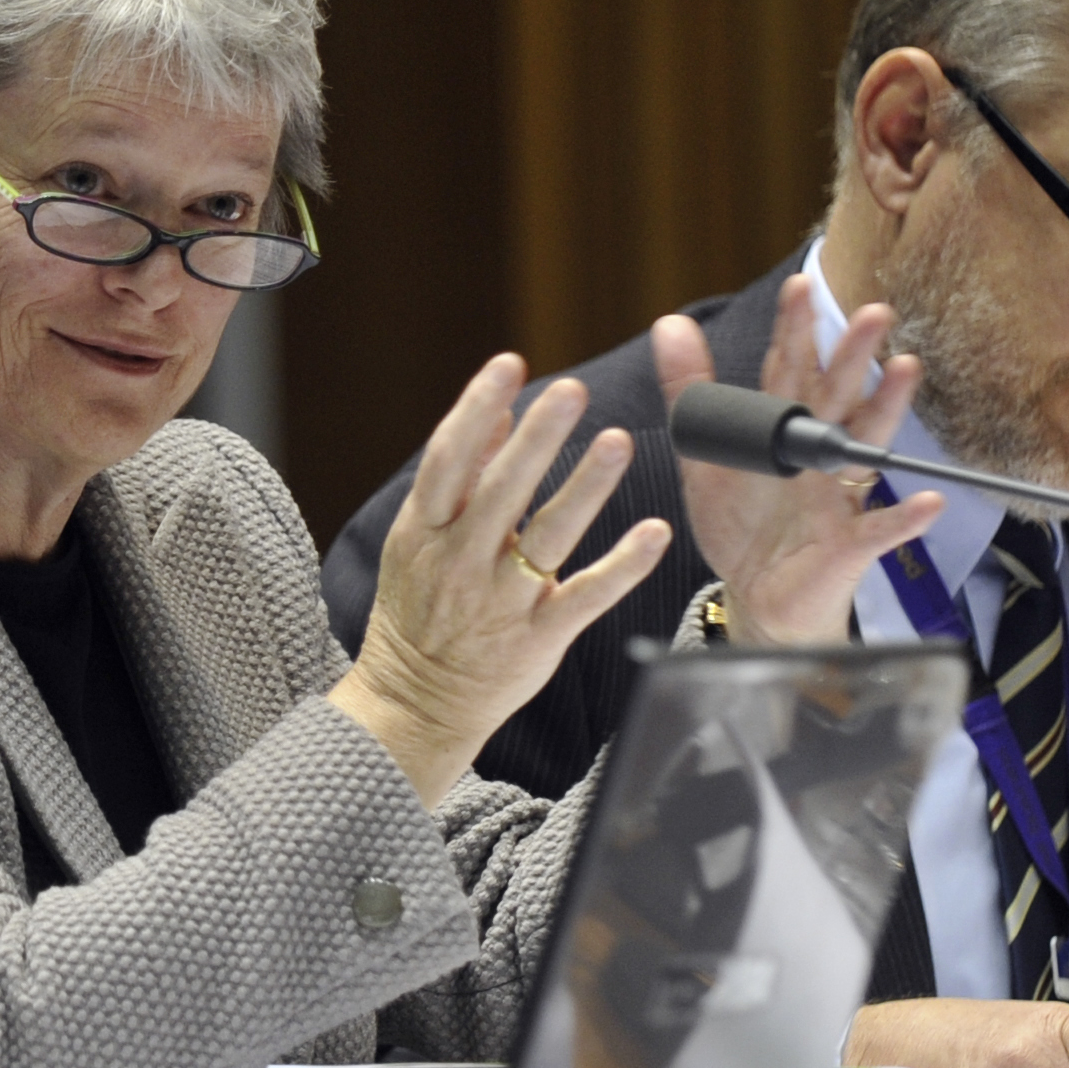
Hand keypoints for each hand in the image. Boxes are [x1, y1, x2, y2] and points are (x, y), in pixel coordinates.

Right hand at [333, 355, 673, 800]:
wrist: (414, 703)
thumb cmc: (419, 609)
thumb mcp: (419, 538)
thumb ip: (461, 475)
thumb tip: (493, 410)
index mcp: (424, 531)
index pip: (449, 459)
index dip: (476, 407)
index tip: (509, 364)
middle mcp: (461, 562)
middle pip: (503, 491)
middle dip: (538, 438)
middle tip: (572, 391)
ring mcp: (501, 602)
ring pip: (548, 537)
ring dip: (585, 487)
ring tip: (618, 441)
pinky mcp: (539, 638)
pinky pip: (587, 596)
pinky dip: (623, 565)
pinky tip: (654, 532)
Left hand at [662, 275, 946, 643]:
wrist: (758, 599)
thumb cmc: (743, 525)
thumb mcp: (706, 457)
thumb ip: (692, 392)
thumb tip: (670, 323)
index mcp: (782, 432)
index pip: (789, 371)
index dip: (794, 331)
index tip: (800, 286)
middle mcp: (817, 455)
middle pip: (836, 396)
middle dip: (852, 354)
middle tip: (872, 311)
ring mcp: (838, 497)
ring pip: (866, 445)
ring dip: (888, 408)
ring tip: (906, 370)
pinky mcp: (850, 545)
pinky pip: (881, 529)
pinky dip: (905, 517)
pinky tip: (928, 501)